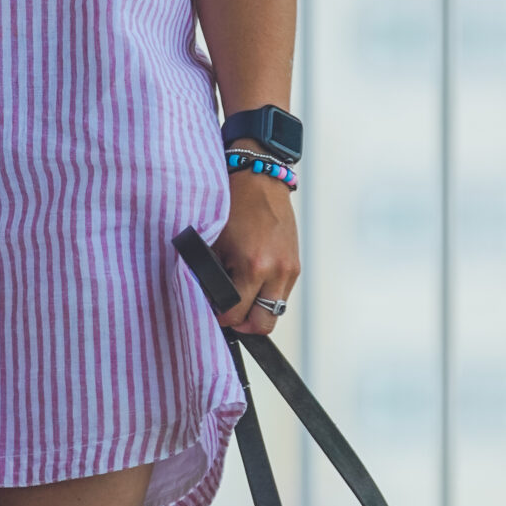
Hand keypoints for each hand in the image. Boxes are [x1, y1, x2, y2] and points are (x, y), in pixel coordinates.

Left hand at [214, 165, 298, 335]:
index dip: (221, 318)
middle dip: (244, 324)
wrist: (260, 181)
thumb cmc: (234, 205)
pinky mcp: (295, 265)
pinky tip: (253, 280)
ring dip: (257, 310)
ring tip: (241, 294)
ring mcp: (290, 269)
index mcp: (254, 266)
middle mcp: (276, 271)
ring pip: (275, 312)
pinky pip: (282, 294)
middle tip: (230, 313)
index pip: (237, 315)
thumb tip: (209, 300)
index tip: (214, 311)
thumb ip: (212, 276)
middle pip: (263, 324)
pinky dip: (267, 294)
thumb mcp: (214, 243)